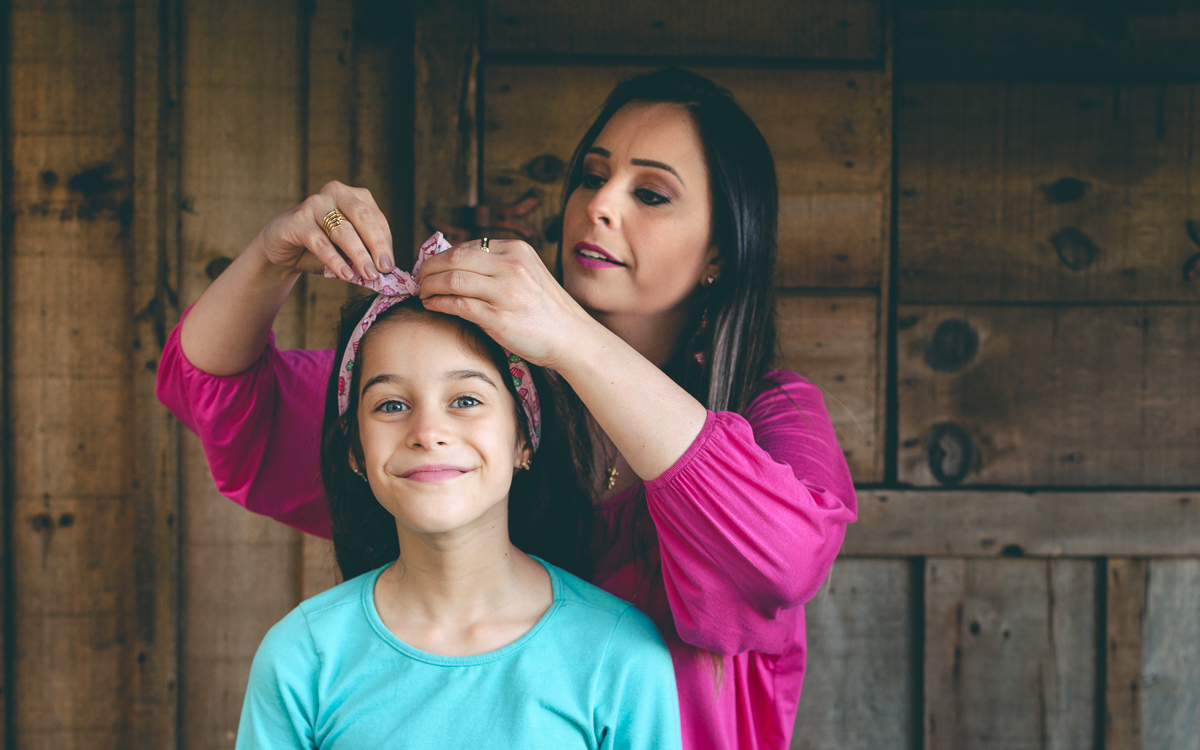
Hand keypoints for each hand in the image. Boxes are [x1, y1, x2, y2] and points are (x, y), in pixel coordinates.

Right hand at [251, 180, 393, 279]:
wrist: (285, 249)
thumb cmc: (323, 247)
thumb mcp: (348, 250)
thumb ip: (365, 255)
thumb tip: (386, 272)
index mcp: (355, 196)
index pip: (377, 219)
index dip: (385, 243)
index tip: (390, 266)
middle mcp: (336, 193)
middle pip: (363, 218)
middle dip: (376, 245)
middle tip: (383, 269)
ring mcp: (315, 203)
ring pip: (342, 230)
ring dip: (358, 254)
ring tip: (368, 274)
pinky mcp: (297, 219)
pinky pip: (320, 241)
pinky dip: (334, 260)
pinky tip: (345, 274)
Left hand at [417, 238, 593, 367]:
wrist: (570, 337)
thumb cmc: (546, 310)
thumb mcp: (527, 273)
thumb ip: (498, 266)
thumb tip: (455, 266)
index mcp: (517, 250)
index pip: (467, 246)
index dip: (442, 256)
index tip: (430, 266)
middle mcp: (511, 266)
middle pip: (454, 258)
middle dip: (429, 268)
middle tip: (418, 278)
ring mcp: (505, 291)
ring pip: (451, 280)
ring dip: (429, 286)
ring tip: (422, 292)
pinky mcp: (498, 317)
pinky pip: (457, 304)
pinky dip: (438, 303)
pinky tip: (432, 305)